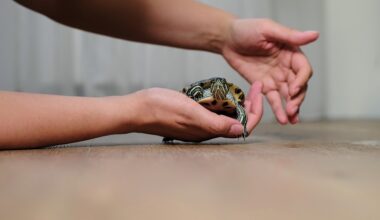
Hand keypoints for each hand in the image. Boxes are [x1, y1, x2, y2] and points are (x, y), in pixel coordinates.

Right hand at [127, 85, 262, 141]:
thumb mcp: (191, 113)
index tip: (257, 92)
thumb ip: (216, 123)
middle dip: (250, 106)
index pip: (243, 126)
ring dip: (239, 104)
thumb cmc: (161, 110)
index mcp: (209, 131)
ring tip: (244, 89)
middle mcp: (207, 130)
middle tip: (255, 87)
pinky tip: (223, 92)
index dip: (255, 111)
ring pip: (227, 117)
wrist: (138, 109)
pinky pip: (215, 112)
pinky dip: (224, 103)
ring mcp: (200, 124)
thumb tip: (240, 129)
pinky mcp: (193, 117)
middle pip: (238, 121)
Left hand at [222, 19, 318, 123]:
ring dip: (292, 108)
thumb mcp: (268, 29)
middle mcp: (287, 67)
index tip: (293, 89)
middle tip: (292, 109)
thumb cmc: (246, 29)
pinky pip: (274, 99)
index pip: (303, 69)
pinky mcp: (264, 86)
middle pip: (299, 86)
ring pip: (288, 96)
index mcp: (291, 52)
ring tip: (290, 119)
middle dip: (298, 98)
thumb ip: (290, 36)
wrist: (226, 39)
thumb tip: (315, 35)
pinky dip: (278, 109)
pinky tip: (282, 119)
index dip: (301, 80)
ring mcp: (276, 78)